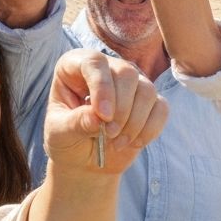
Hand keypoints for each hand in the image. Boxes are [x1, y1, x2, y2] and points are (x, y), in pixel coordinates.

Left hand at [44, 49, 167, 175]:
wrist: (84, 158)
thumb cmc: (66, 140)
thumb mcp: (59, 134)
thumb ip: (74, 123)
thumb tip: (96, 118)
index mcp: (75, 66)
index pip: (94, 62)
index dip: (102, 86)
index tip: (103, 116)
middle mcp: (106, 67)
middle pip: (126, 73)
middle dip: (121, 109)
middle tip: (108, 134)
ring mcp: (130, 83)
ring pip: (146, 90)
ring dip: (134, 122)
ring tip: (116, 142)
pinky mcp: (149, 101)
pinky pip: (161, 108)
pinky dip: (149, 129)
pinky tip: (133, 142)